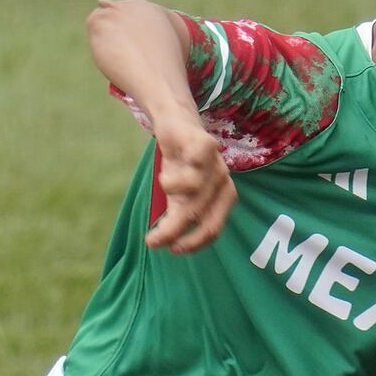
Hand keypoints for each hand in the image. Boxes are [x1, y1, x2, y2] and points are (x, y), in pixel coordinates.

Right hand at [144, 110, 236, 253]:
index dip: (194, 243)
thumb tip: (160, 244)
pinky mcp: (204, 144)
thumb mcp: (179, 197)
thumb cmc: (180, 166)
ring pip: (194, 189)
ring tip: (164, 179)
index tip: (173, 250)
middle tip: (152, 240)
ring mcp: (215, 162)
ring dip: (170, 188)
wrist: (176, 126)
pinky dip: (177, 171)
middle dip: (174, 229)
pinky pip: (192, 163)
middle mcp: (223, 181)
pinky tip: (168, 169)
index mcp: (222, 198)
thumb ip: (176, 218)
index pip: (213, 227)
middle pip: (199, 212)